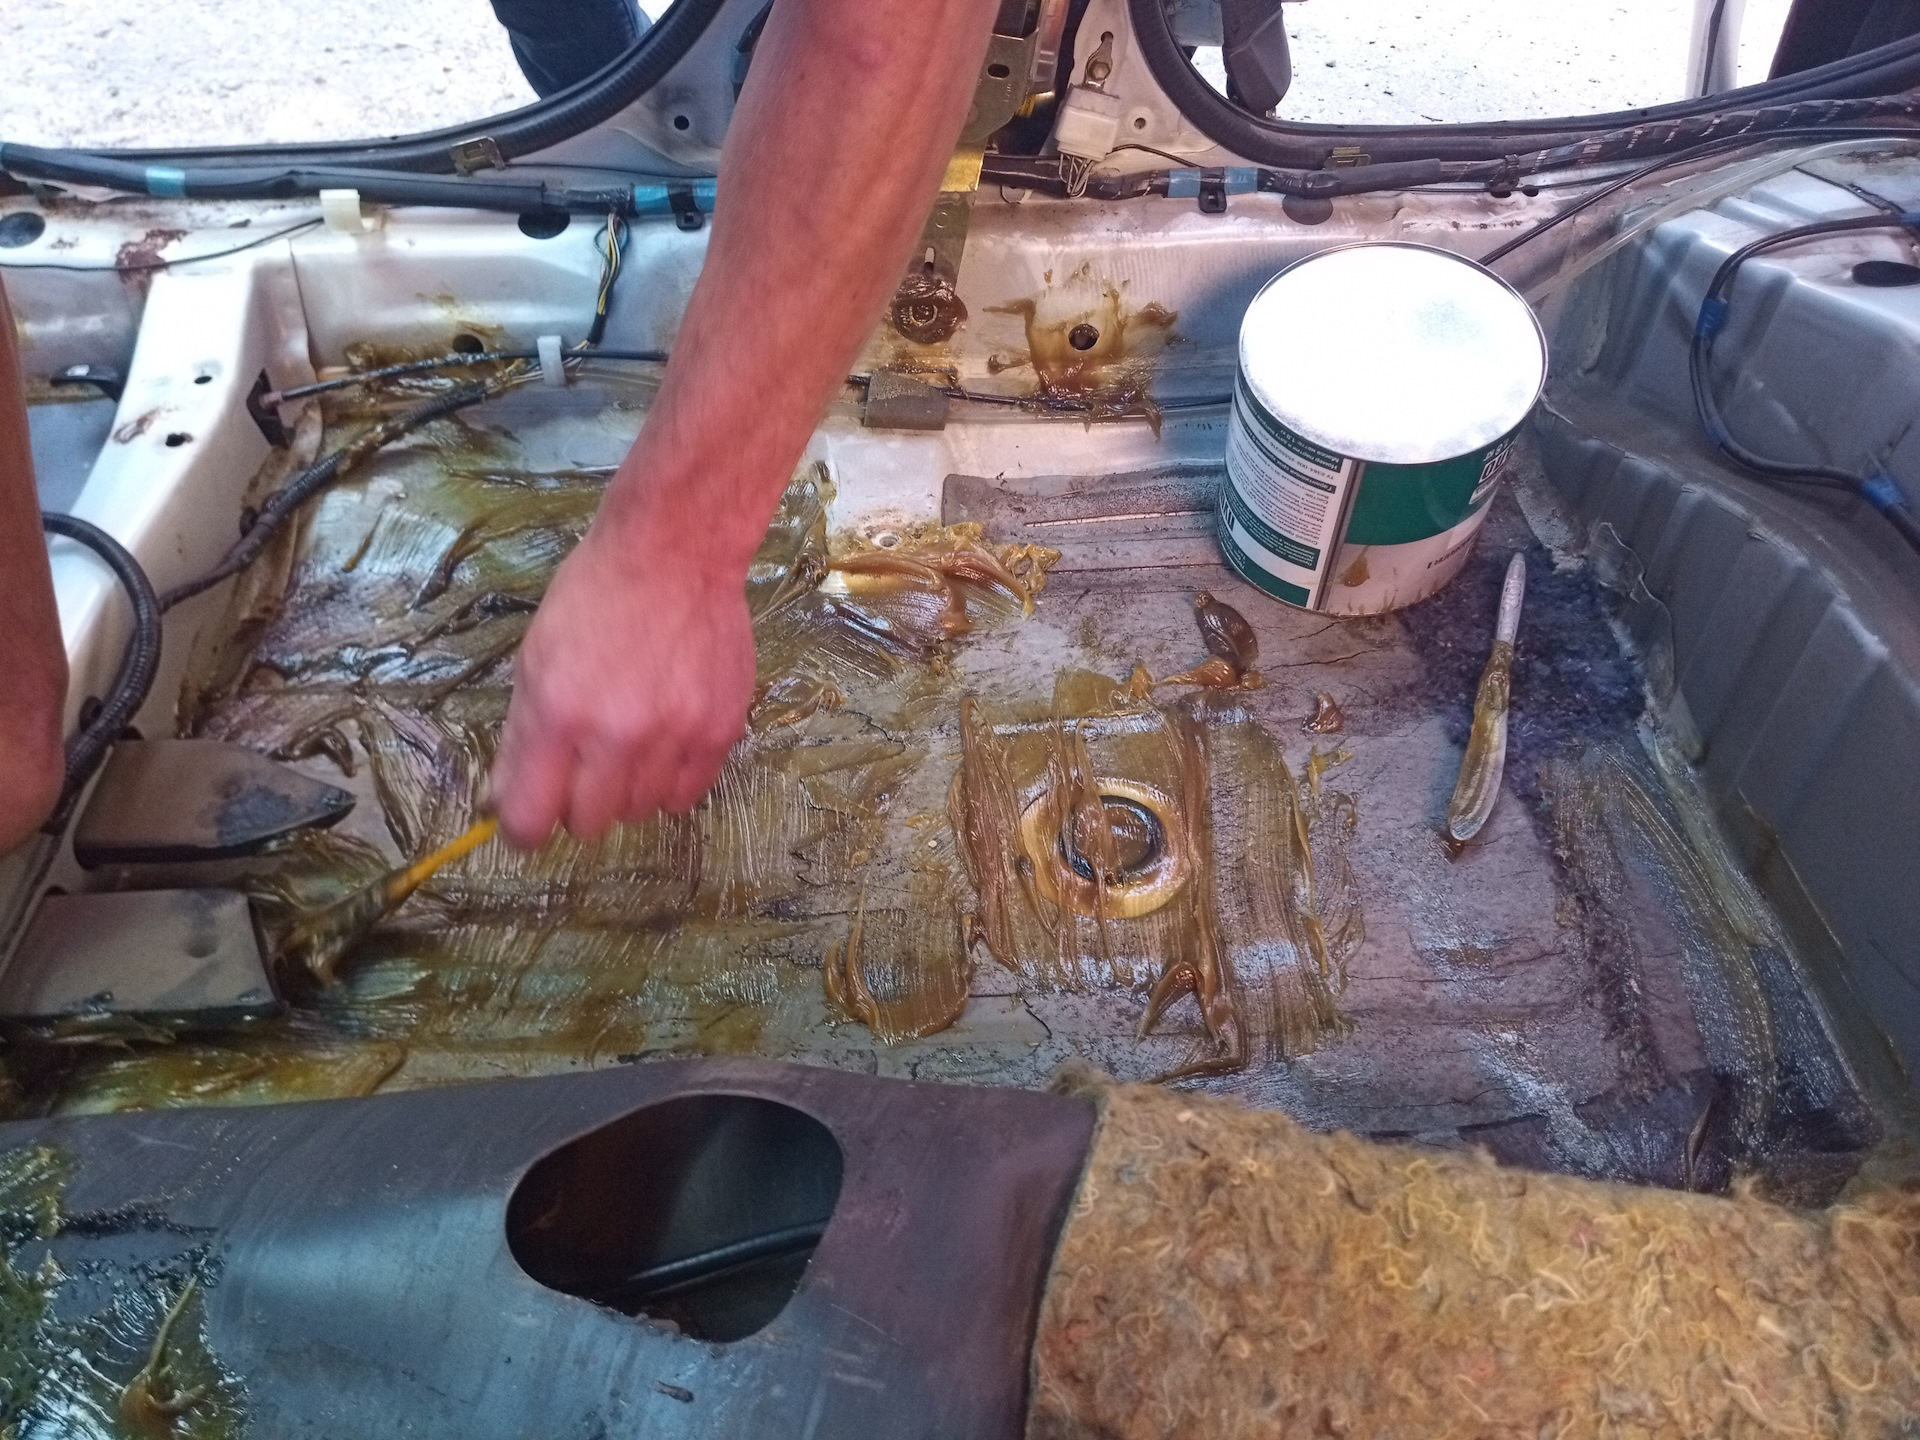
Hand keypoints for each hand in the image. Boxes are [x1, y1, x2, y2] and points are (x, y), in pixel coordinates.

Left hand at [489, 522, 755, 847]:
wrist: (675, 554)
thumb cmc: (595, 598)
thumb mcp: (534, 659)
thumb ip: (521, 738)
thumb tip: (505, 801)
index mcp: (558, 713)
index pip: (530, 818)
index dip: (524, 829)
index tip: (529, 823)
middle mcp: (617, 733)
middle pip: (588, 823)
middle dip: (578, 802)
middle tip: (584, 764)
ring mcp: (675, 734)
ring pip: (640, 811)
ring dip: (628, 789)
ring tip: (631, 741)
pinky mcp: (719, 731)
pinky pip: (688, 794)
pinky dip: (672, 780)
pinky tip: (665, 742)